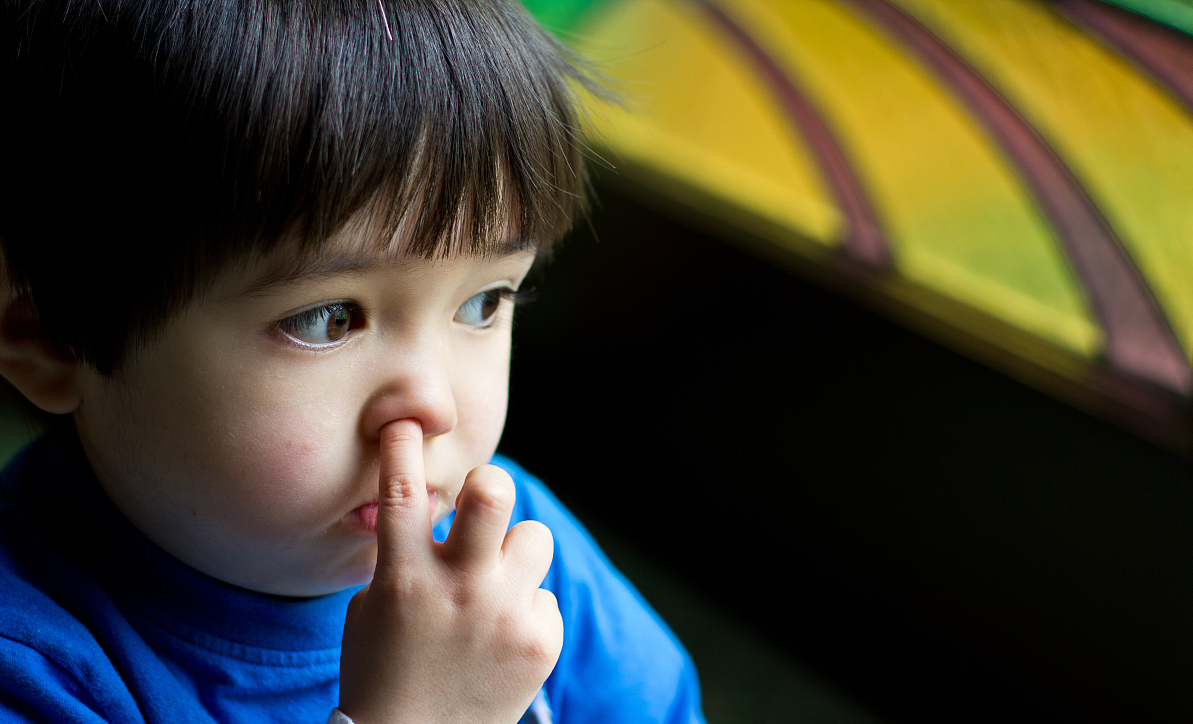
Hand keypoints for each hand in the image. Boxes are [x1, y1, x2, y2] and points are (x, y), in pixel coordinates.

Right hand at [338, 419, 562, 723]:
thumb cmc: (383, 669)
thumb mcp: (373, 607)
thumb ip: (403, 556)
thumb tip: (438, 507)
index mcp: (404, 577)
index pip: (402, 493)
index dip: (402, 446)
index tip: (405, 422)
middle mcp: (459, 588)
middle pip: (493, 493)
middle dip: (490, 482)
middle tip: (484, 499)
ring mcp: (503, 615)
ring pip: (534, 536)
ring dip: (515, 552)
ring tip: (495, 585)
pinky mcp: (540, 641)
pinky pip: (544, 595)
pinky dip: (525, 610)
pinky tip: (502, 640)